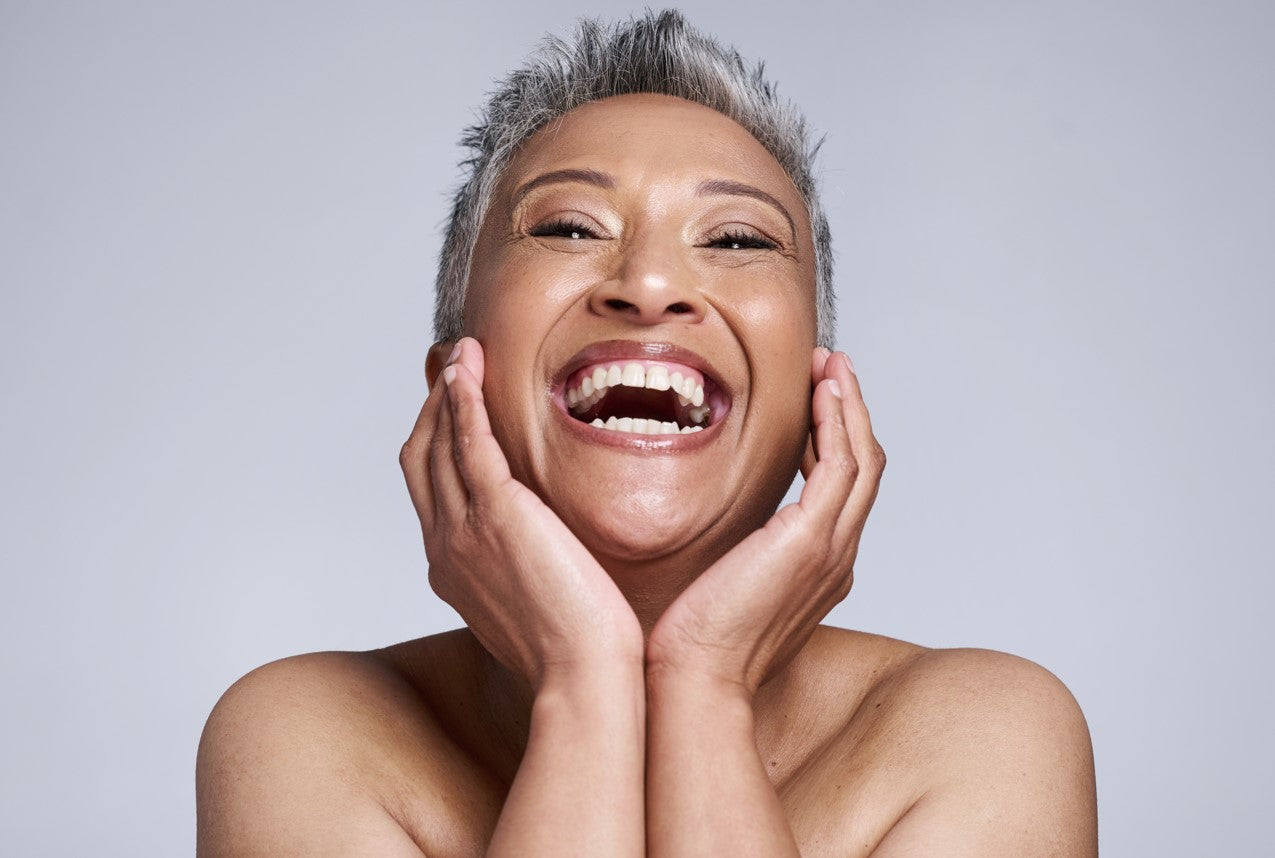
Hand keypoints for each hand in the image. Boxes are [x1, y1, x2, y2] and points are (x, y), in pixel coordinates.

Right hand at [400, 337, 642, 688]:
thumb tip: (544, 555)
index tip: (453, 405)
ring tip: (463, 351)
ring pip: (438, 443)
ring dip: (447, 391)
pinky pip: (469, 443)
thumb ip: (522, 569)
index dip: (435, 440)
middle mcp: (445, 545)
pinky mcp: (498, 515)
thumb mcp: (532, 603)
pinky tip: (468, 370)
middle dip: (431, 407)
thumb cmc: (573, 649)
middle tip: (451, 365)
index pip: (430, 489)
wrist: (581, 676)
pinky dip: (464, 401)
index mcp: (450, 566)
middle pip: (420, 458)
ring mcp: (464, 530)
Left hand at [646, 349, 885, 694]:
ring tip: (831, 365)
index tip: (816, 399)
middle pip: (864, 469)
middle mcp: (837, 558)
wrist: (696, 679)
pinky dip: (837, 421)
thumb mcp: (723, 587)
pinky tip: (823, 389)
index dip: (836, 439)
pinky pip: (841, 465)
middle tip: (832, 368)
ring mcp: (831, 550)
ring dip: (848, 405)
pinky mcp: (812, 540)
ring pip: (861, 460)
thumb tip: (715, 534)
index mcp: (819, 569)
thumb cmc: (695, 644)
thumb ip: (735, 555)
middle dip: (851, 412)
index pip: (841, 491)